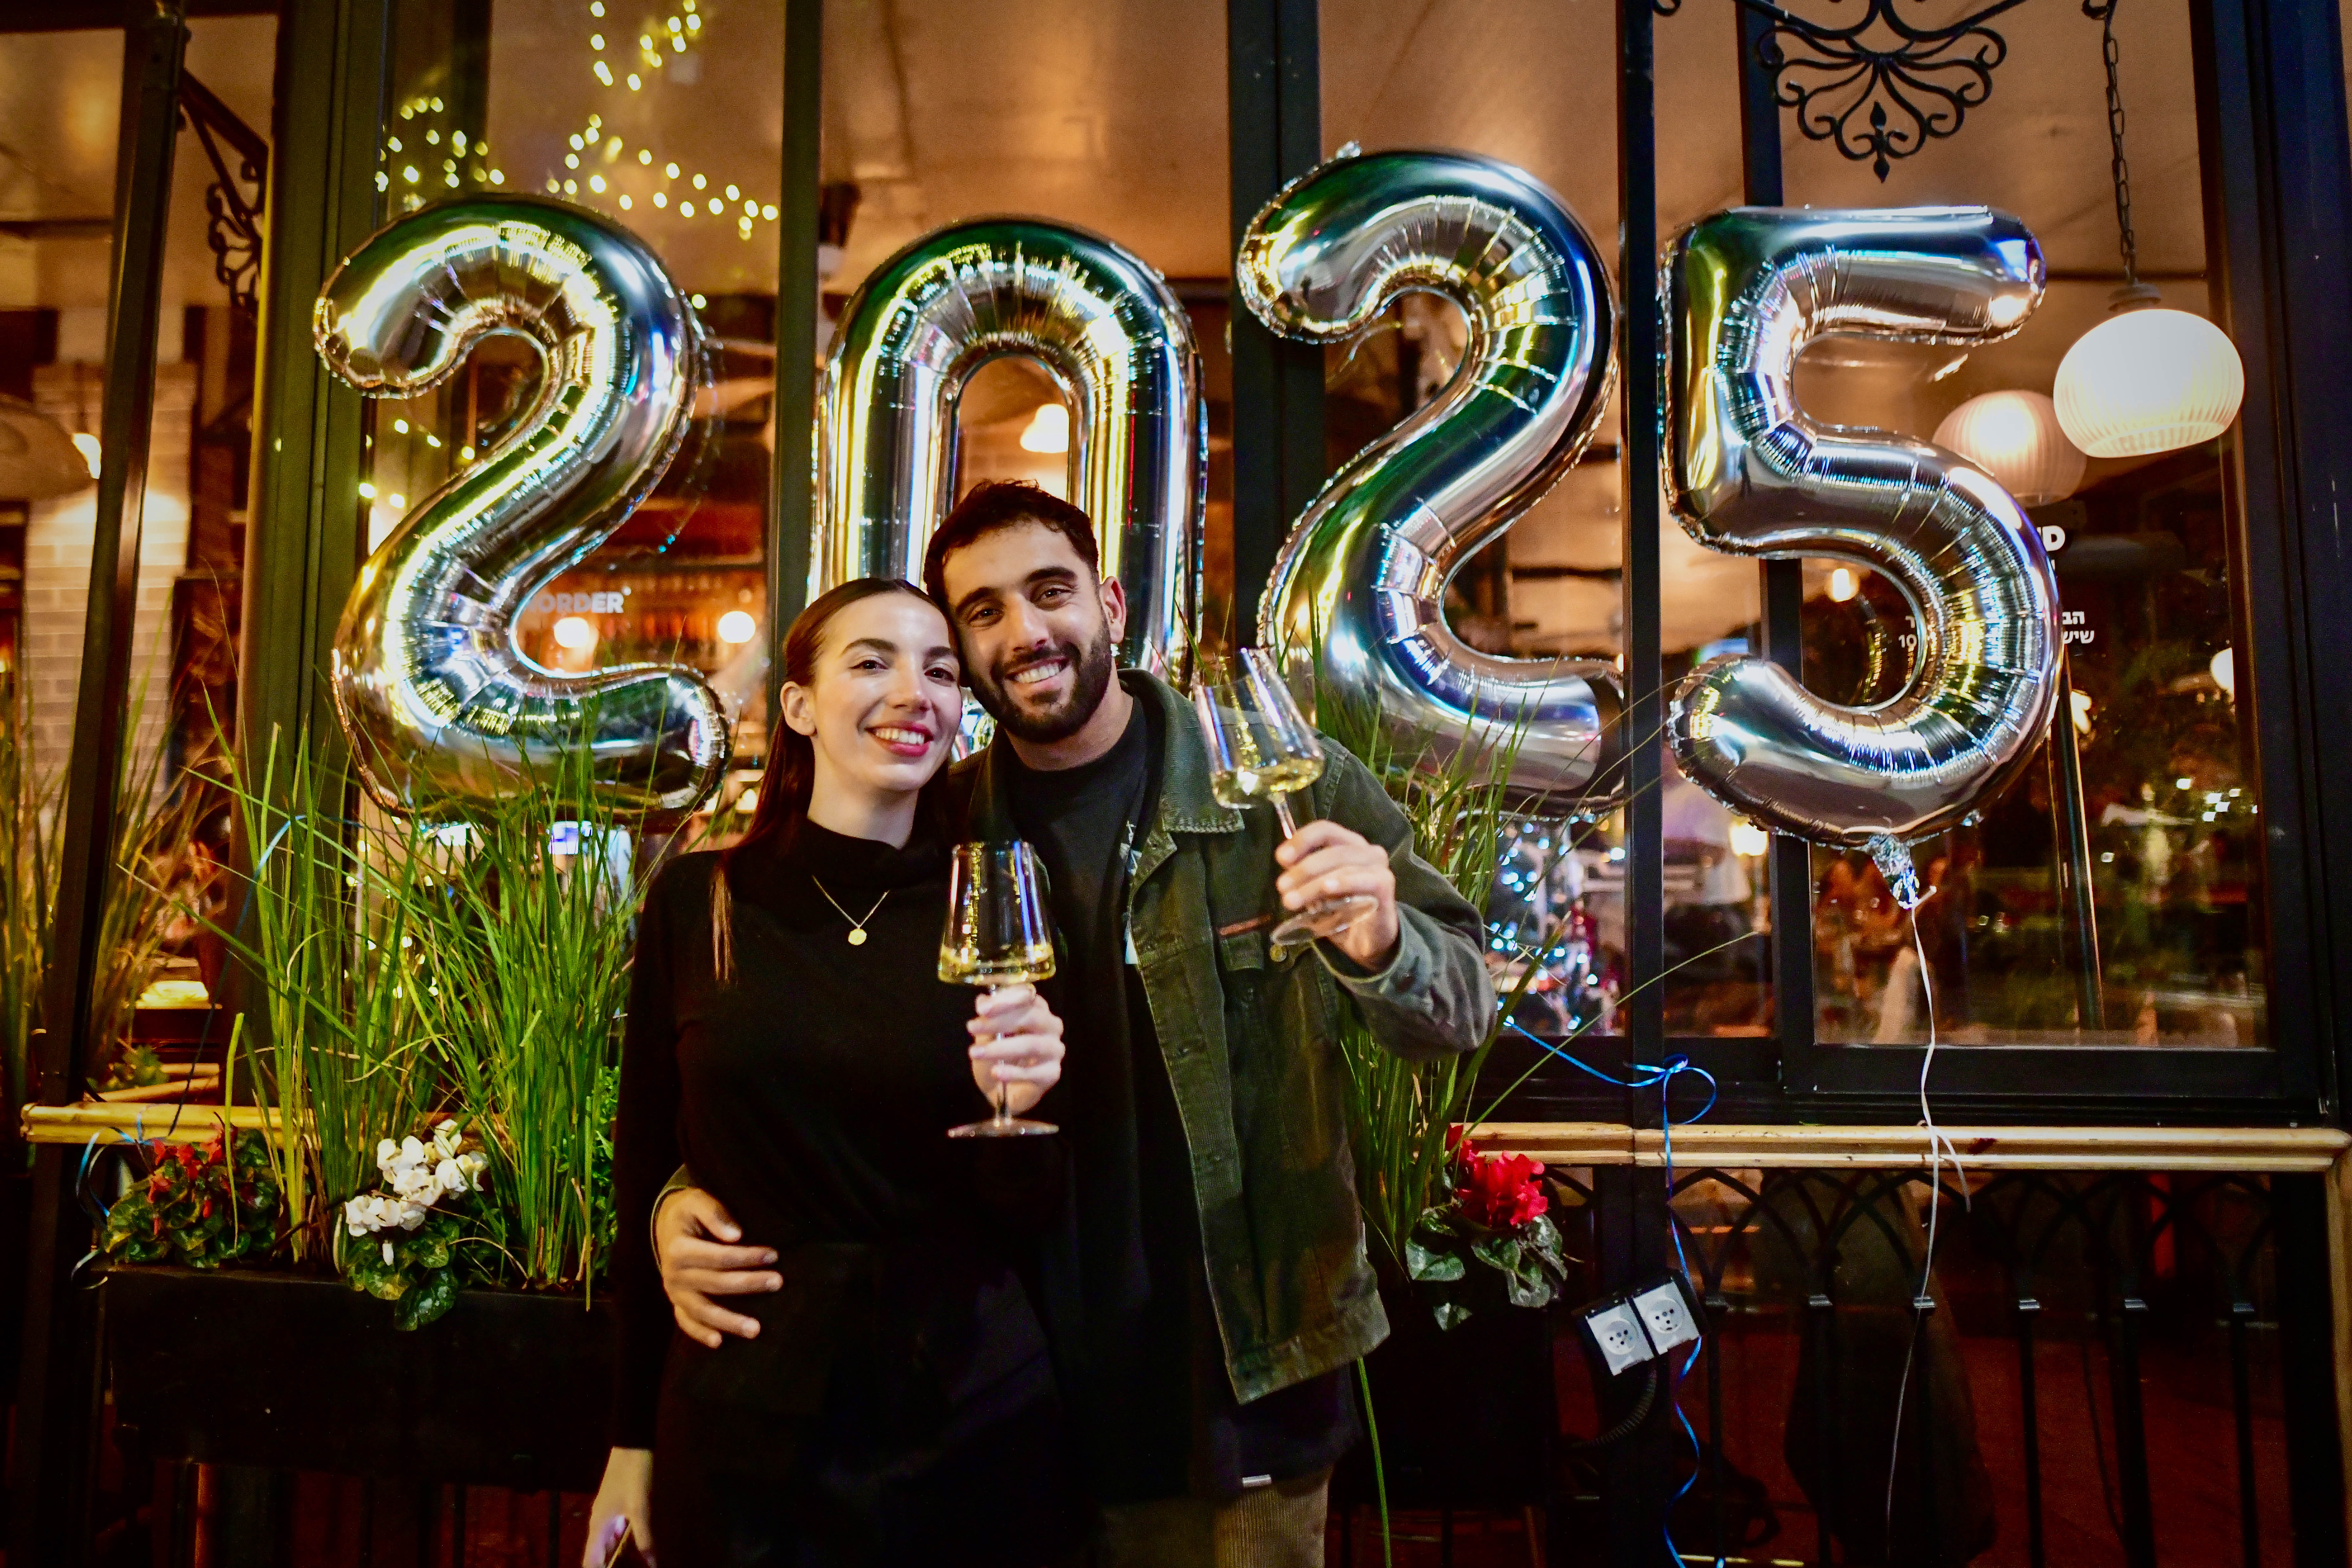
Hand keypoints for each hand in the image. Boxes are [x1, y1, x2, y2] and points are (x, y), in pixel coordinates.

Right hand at [585, 1447, 653, 1566]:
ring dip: (616, 1555)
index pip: (590, 1560)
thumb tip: (651, 1564)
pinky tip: (635, 1547)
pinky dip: (623, 1541)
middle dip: (608, 1565)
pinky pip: (617, 1530)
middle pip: (599, 1552)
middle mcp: (599, 1522)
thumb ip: (645, 1538)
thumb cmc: (633, 1478)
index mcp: (599, 1526)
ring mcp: (608, 1513)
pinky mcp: (618, 1505)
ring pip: (609, 1541)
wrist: (632, 1446)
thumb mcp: (641, 1510)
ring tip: (630, 1565)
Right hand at [655, 1187, 778, 1347]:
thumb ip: (715, 1213)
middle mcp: (674, 1274)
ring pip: (703, 1311)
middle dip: (749, 1284)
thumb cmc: (688, 1211)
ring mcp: (674, 1292)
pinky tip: (719, 1342)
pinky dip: (700, 1334)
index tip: (774, 1254)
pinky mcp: (676, 1302)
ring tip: (756, 1329)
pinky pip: (686, 1322)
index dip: (747, 1256)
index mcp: (678, 1249)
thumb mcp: (697, 1201)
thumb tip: (735, 1235)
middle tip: (778, 1282)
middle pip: (716, 1284)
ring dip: (729, 1321)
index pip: (719, 1257)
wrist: (666, 1225)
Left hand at [967, 983, 1064, 1115]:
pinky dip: (1014, 1072)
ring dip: (1001, 1048)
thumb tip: (983, 1002)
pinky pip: (1035, 1072)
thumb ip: (987, 1016)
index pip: (1027, 996)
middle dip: (1000, 1021)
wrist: (1000, 1089)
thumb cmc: (997, 1055)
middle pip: (1032, 1017)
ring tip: (976, 1053)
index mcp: (1037, 1009)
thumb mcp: (986, 1032)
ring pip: (1032, 1044)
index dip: (1005, 1000)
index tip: (981, 1009)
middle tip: (972, 1028)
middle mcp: (1051, 1025)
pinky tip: (996, 1072)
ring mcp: (1054, 1049)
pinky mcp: (1052, 1073)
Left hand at [1275, 819, 1399, 969]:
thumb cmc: (1341, 910)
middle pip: (1332, 850)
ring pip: (1343, 867)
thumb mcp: (1316, 890)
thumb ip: (1304, 875)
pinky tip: (1328, 889)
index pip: (1325, 830)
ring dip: (1314, 883)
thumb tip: (1287, 864)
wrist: (1367, 941)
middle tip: (1282, 887)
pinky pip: (1366, 880)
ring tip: (1292, 900)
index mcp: (1348, 845)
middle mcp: (1366, 851)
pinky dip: (1345, 882)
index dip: (1301, 840)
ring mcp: (1378, 868)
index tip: (1281, 858)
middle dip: (1303, 868)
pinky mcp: (1385, 887)